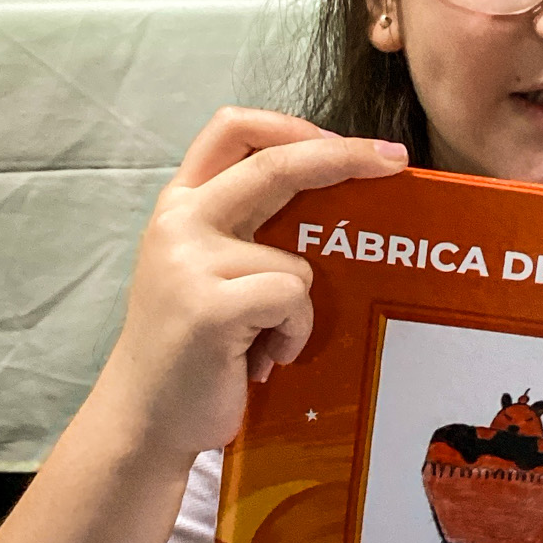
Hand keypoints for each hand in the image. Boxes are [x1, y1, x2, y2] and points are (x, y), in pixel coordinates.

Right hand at [97, 108, 406, 461]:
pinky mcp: (210, 304)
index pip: (233, 130)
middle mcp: (180, 221)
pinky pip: (292, 299)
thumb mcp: (207, 272)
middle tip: (395, 161)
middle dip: (344, 156)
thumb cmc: (194, 351)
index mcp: (181, 205)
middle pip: (274, 164)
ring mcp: (190, 261)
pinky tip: (260, 360)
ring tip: (263, 343)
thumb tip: (333, 200)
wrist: (146, 417)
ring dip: (299, 311)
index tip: (346, 141)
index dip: (292, 125)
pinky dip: (292, 335)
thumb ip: (247, 230)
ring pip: (296, 261)